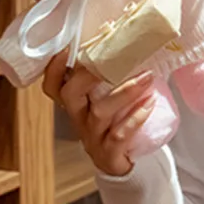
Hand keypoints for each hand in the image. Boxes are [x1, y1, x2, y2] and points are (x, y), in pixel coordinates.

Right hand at [41, 50, 156, 176]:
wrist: (121, 162)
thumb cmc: (115, 123)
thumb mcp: (107, 100)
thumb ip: (112, 77)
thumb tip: (135, 42)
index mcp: (76, 103)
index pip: (54, 86)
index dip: (54, 68)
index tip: (66, 48)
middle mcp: (78, 118)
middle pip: (70, 94)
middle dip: (89, 74)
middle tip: (114, 57)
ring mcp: (92, 137)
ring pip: (100, 112)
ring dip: (125, 92)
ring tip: (147, 77)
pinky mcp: (108, 153)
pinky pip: (120, 134)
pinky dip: (136, 117)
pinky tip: (150, 102)